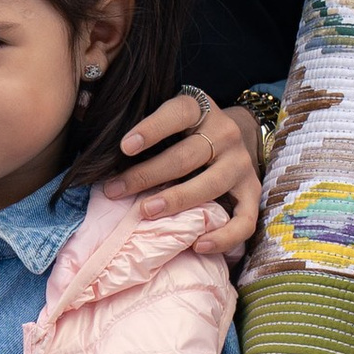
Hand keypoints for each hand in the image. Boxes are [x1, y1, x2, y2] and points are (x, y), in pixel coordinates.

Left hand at [119, 90, 261, 254]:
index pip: (178, 113)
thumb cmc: (185, 131)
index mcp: (202, 109)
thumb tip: (100, 157)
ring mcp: (241, 163)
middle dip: (146, 175)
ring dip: (175, 201)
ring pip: (210, 185)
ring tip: (145, 212)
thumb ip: (147, 130)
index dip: (152, 129)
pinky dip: (224, 236)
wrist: (234, 134)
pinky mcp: (253, 191)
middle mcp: (226, 134)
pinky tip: (198, 245)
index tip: (125, 147)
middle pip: (186, 156)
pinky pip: (245, 219)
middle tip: (114, 191)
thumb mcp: (170, 118)